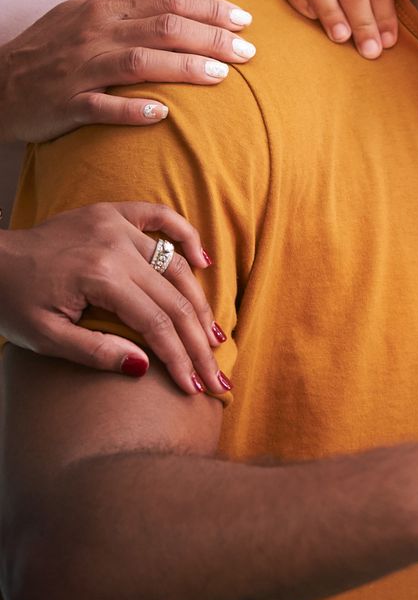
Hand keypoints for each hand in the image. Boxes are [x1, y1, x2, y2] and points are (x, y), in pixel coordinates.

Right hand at [0, 0, 254, 143]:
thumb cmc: (54, 41)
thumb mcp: (87, 2)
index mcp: (104, 6)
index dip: (209, 8)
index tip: (244, 20)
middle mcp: (94, 32)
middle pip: (162, 27)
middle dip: (210, 38)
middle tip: (247, 52)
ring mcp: (79, 68)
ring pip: (138, 63)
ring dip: (183, 68)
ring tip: (220, 76)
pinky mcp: (66, 103)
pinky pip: (101, 107)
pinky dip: (132, 109)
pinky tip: (162, 115)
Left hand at [0, 203, 228, 396]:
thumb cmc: (13, 302)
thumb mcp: (44, 338)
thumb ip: (95, 352)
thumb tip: (145, 367)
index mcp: (100, 275)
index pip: (156, 323)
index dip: (180, 358)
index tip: (195, 387)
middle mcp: (116, 245)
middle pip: (174, 298)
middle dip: (199, 341)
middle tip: (216, 375)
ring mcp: (117, 224)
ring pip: (176, 265)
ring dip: (199, 302)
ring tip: (215, 334)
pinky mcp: (113, 212)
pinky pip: (162, 217)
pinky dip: (186, 236)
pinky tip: (203, 261)